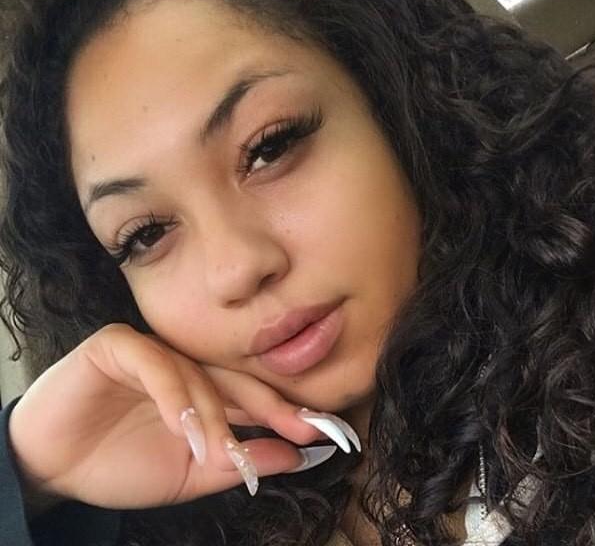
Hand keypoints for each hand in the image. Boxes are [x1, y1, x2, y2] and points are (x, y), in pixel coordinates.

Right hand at [8, 323, 357, 508]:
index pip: (251, 397)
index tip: (321, 433)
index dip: (285, 413)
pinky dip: (173, 395)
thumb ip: (234, 461)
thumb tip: (293, 455)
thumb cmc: (119, 464)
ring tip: (224, 451)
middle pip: (235, 379)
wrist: (50, 465)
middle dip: (270, 405)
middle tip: (302, 427)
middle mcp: (185, 365)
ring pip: (198, 373)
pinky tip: (185, 426)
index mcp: (204, 391)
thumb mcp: (187, 473)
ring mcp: (154, 351)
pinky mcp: (118, 345)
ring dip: (214, 415)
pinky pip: (155, 364)